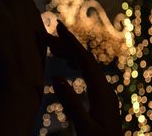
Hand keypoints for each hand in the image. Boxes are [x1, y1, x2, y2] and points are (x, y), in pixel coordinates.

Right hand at [47, 21, 122, 135]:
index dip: (70, 41)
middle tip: (46, 36)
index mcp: (102, 93)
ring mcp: (105, 93)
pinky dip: (76, 64)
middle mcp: (105, 89)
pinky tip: (69, 65)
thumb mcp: (83, 127)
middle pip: (85, 59)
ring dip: (70, 54)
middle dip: (67, 44)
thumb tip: (55, 77)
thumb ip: (70, 103)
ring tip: (53, 47)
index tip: (58, 26)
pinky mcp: (102, 99)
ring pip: (87, 66)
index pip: (85, 60)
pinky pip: (88, 74)